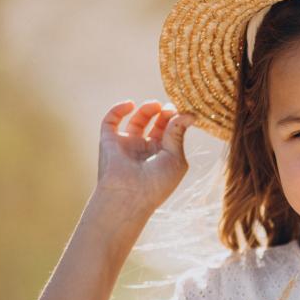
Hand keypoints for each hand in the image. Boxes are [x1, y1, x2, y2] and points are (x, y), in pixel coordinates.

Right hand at [95, 99, 196, 214]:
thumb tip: (190, 114)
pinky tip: (130, 104)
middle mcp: (145, 150)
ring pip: (137, 120)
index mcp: (163, 156)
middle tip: (169, 107)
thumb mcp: (175, 157)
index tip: (184, 112)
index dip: (176, 120)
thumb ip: (178, 133)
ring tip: (155, 104)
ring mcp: (127, 145)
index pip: (171, 133)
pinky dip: (118, 109)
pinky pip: (111, 121)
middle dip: (163, 114)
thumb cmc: (157, 182)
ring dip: (146, 109)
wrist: (129, 194)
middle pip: (156, 125)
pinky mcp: (109, 141)